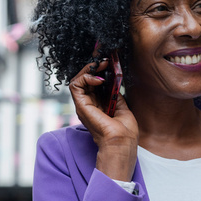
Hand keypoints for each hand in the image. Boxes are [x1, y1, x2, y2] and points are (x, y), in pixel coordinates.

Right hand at [69, 59, 138, 180]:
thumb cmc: (125, 131)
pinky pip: (75, 84)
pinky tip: (99, 79)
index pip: (95, 82)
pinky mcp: (80, 105)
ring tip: (101, 64)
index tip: (109, 61)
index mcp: (99, 105)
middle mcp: (89, 104)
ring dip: (89, 68)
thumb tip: (114, 80)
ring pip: (78, 79)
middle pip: (85, 79)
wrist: (121, 142)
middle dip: (94, 66)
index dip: (99, 70)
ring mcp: (84, 105)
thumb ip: (115, 94)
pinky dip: (86, 77)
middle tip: (105, 58)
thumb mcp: (122, 107)